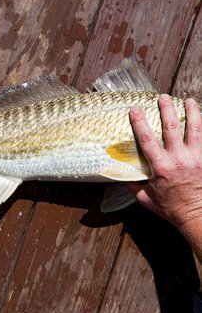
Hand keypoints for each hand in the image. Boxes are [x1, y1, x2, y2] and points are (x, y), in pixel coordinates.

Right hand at [127, 95, 201, 261]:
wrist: (196, 215)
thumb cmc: (169, 207)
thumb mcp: (144, 198)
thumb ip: (131, 184)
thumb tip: (119, 174)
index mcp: (161, 167)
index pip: (147, 139)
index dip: (140, 122)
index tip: (135, 109)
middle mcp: (179, 159)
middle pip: (172, 127)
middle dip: (166, 109)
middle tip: (163, 97)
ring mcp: (196, 158)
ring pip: (195, 129)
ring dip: (192, 112)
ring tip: (188, 100)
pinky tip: (201, 118)